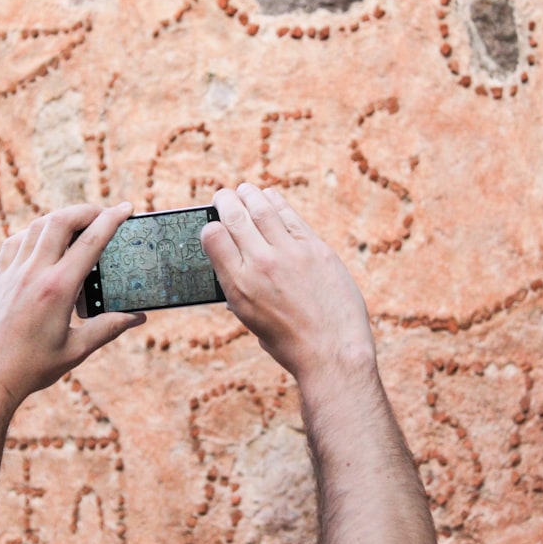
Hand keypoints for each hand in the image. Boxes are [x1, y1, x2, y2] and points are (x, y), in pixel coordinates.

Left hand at [0, 203, 145, 418]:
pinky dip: (34, 233)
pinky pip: (16, 241)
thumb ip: (108, 328)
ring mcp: (12, 273)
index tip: (126, 207)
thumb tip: (138, 317)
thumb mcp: (76, 350)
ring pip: (37, 226)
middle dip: (86, 210)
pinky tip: (44, 243)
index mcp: (57, 289)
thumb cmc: (31, 369)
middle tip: (104, 214)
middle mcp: (33, 273)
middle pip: (61, 221)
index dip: (111, 219)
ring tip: (78, 225)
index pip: (90, 242)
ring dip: (61, 218)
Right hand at [201, 184, 374, 385]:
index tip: (212, 225)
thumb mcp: (252, 321)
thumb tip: (233, 271)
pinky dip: (277, 203)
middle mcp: (261, 264)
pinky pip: (291, 217)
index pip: (213, 238)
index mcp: (239, 285)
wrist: (332, 353)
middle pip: (235, 217)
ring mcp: (290, 254)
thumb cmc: (290, 343)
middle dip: (225, 201)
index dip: (209, 227)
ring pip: (263, 209)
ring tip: (245, 190)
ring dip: (250, 195)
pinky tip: (270, 198)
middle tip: (223, 196)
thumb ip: (240, 292)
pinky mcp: (316, 249)